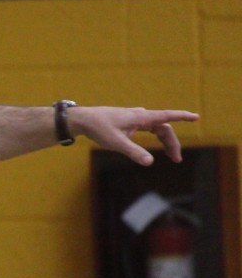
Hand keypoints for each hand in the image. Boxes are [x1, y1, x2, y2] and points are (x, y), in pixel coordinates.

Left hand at [70, 107, 197, 164]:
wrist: (82, 120)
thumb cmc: (98, 129)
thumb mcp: (116, 143)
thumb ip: (133, 152)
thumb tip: (150, 162)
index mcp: (140, 117)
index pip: (166, 117)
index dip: (182, 117)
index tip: (196, 117)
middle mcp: (139, 115)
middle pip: (163, 128)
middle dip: (172, 143)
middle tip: (177, 159)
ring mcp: (134, 117)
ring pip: (156, 128)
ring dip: (165, 140)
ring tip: (171, 155)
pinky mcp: (128, 121)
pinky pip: (148, 127)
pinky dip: (156, 135)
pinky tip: (157, 140)